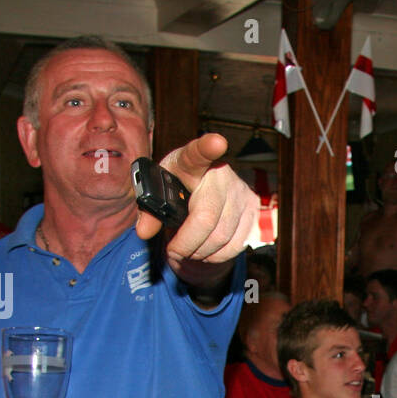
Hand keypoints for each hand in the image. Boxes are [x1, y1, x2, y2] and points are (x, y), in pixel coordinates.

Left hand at [135, 134, 258, 281]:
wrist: (207, 191)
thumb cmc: (179, 189)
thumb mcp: (159, 194)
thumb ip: (149, 212)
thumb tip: (144, 231)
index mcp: (190, 163)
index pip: (198, 154)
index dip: (208, 147)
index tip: (217, 141)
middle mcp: (220, 174)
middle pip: (206, 217)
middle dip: (187, 243)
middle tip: (174, 251)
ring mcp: (240, 192)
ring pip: (221, 237)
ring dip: (200, 253)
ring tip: (189, 251)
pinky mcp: (253, 210)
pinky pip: (236, 245)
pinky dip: (217, 256)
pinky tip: (206, 251)